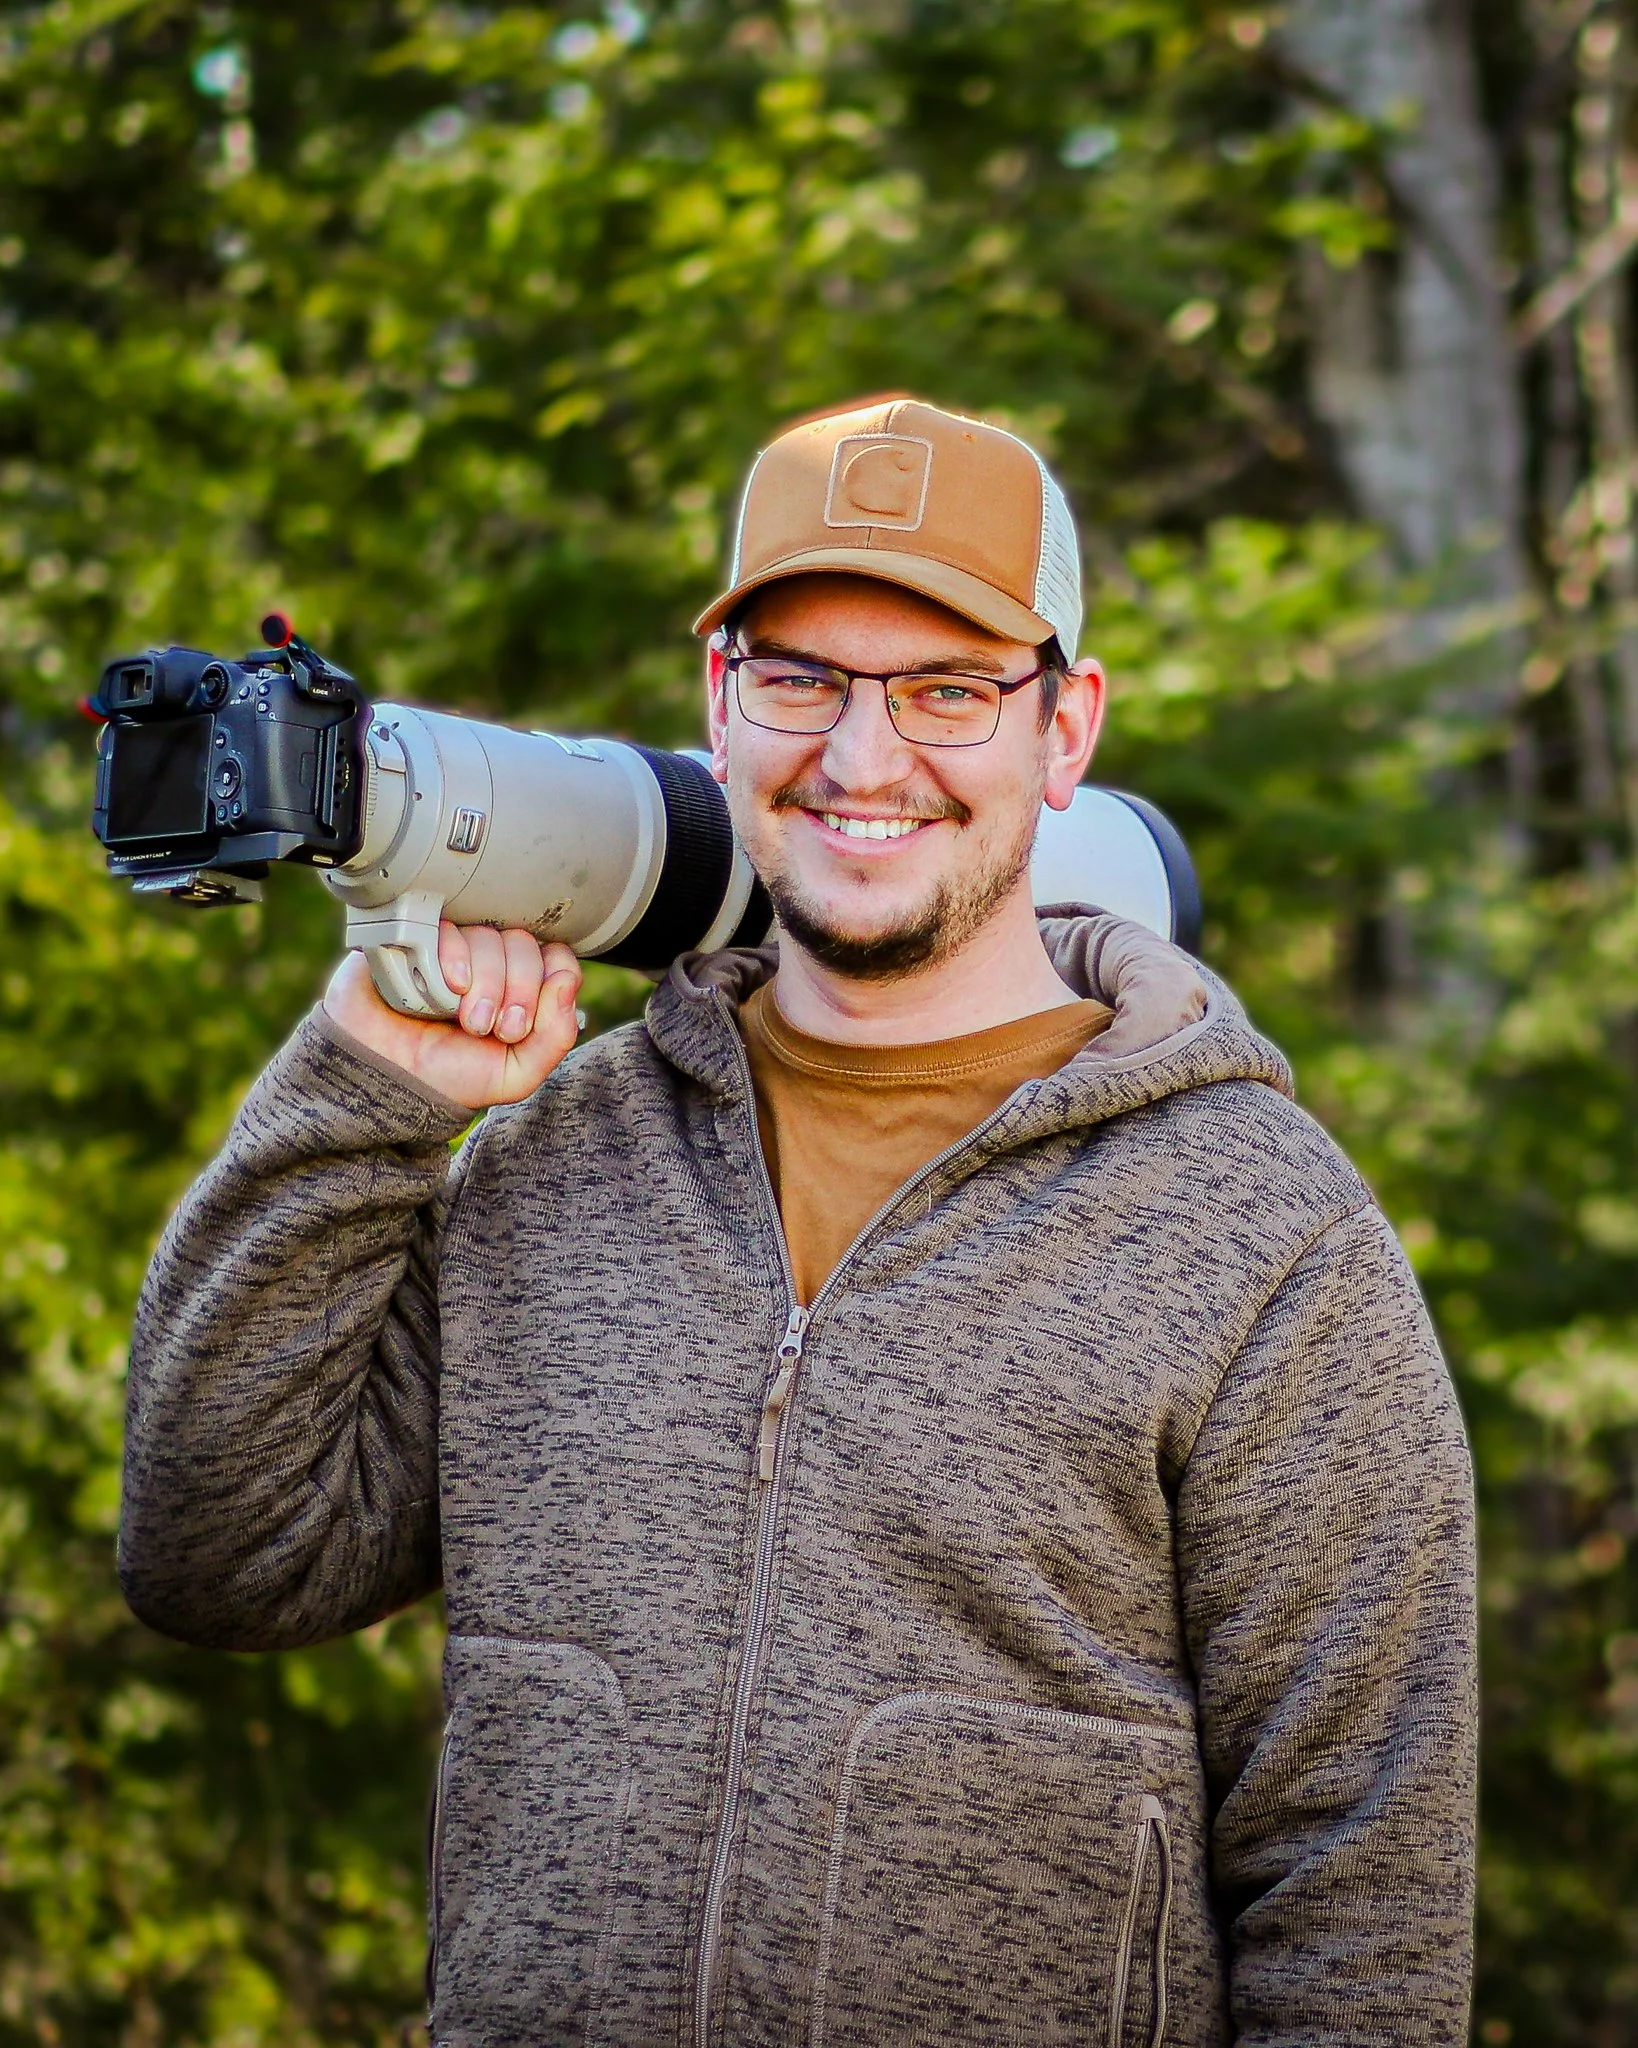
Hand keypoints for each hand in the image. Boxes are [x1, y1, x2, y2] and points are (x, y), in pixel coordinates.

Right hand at [323, 925, 583, 1110]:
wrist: (380, 1079)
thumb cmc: (444, 1075)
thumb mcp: (515, 1073)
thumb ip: (555, 1036)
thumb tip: (569, 980)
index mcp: (517, 988)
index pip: (555, 958)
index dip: (546, 984)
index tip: (518, 1026)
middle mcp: (489, 962)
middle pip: (524, 944)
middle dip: (514, 989)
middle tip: (486, 1027)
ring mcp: (453, 947)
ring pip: (488, 935)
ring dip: (483, 981)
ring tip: (460, 1016)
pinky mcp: (417, 935)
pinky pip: (449, 926)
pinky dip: (453, 957)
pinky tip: (445, 986)